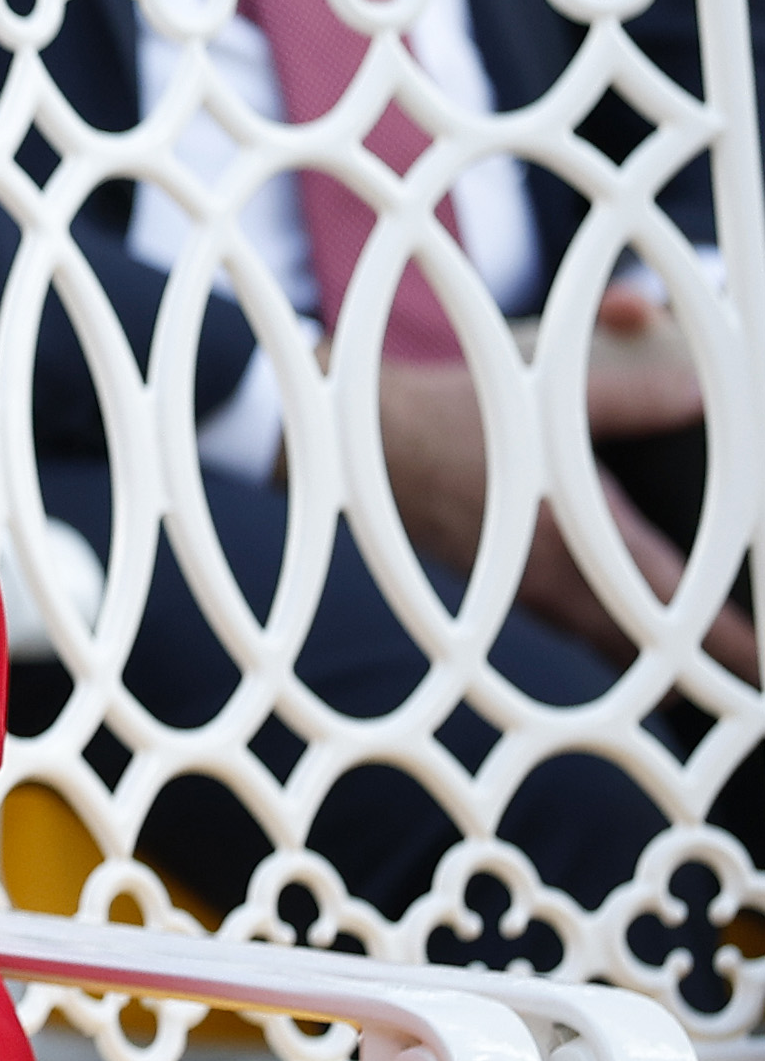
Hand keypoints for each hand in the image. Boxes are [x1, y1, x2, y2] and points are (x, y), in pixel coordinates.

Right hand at [373, 291, 757, 676]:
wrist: (338, 443)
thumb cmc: (438, 414)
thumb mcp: (535, 387)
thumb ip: (626, 388)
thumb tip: (697, 383)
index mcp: (570, 535)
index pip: (669, 600)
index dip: (723, 642)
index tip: (762, 668)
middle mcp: (548, 577)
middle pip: (644, 643)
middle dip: (698, 663)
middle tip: (745, 677)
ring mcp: (514, 591)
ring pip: (602, 642)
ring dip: (649, 655)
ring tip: (696, 667)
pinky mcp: (488, 588)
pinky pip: (564, 627)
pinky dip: (602, 638)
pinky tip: (614, 630)